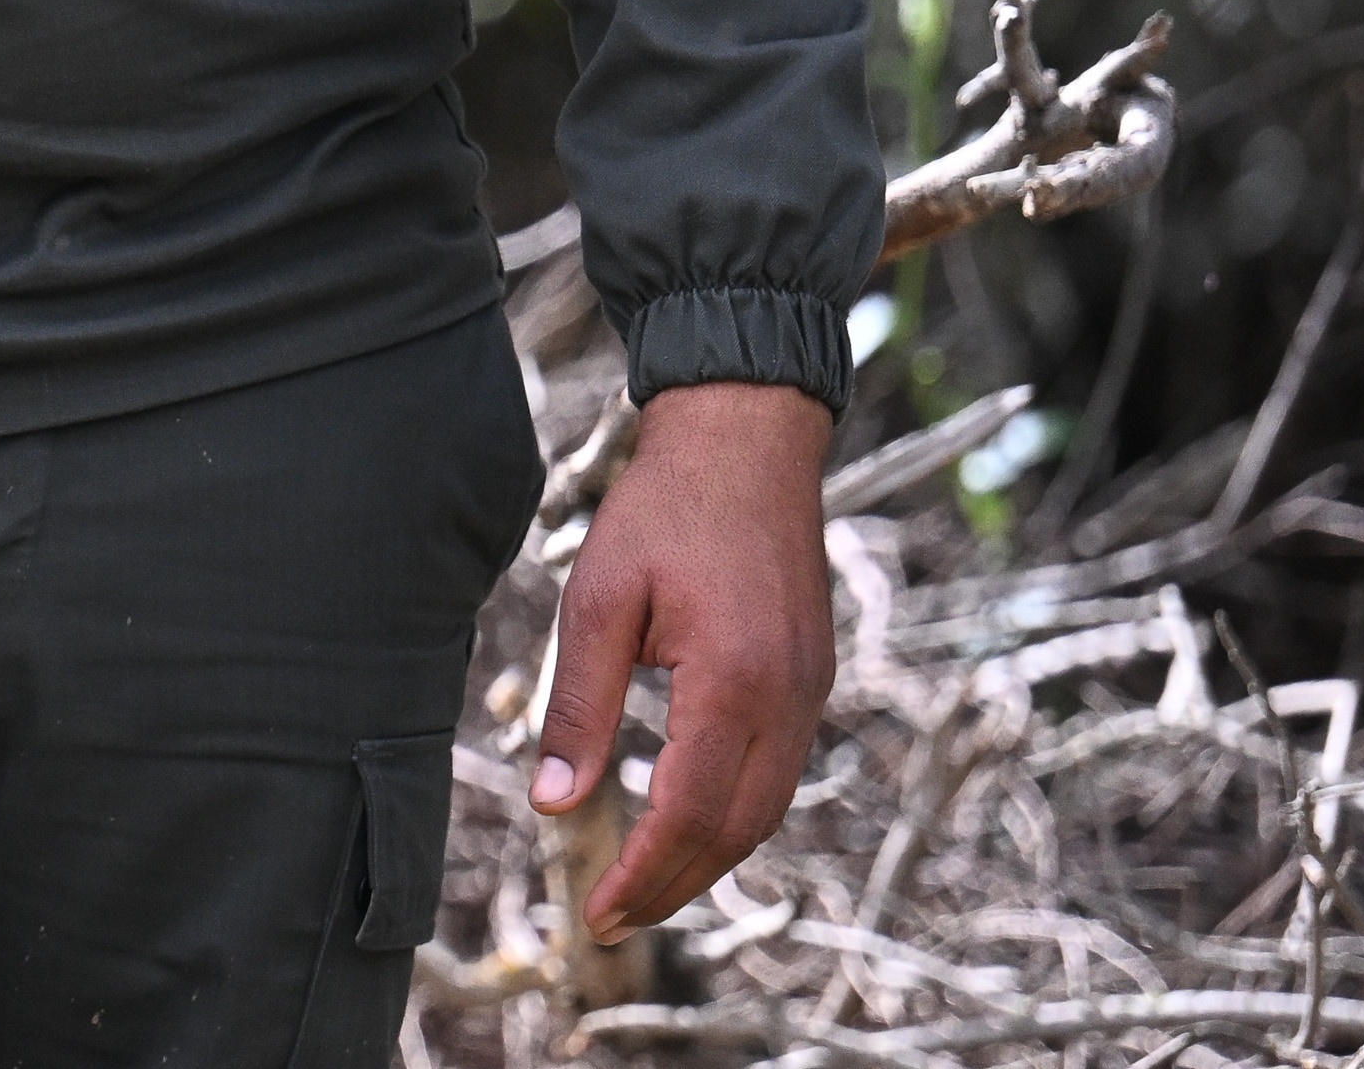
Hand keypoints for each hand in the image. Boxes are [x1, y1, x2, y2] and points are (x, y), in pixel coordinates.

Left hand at [532, 380, 837, 929]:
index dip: (645, 875)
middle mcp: (789, 701)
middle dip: (674, 884)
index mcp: (734, 685)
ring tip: (643, 885)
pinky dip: (735, 812)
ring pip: (766, 809)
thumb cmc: (662, 511)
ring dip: (708, 857)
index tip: (598, 917)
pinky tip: (687, 819)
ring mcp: (811, 692)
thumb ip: (577, 707)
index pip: (690, 815)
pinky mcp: (812, 678)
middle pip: (737, 831)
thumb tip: (551, 804)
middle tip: (612, 920)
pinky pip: (779, 772)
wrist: (747, 442)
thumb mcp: (599, 602)